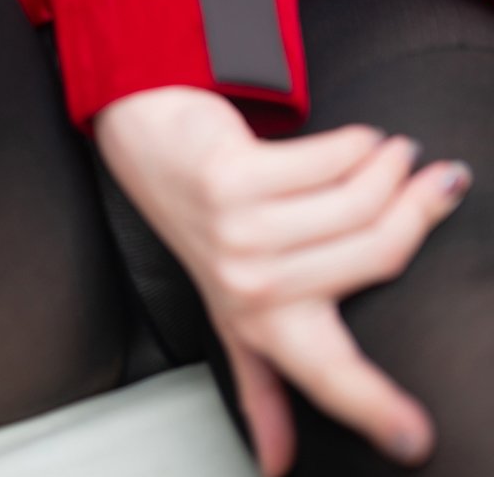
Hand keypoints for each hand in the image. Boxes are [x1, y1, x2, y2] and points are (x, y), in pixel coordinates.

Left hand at [91, 85, 471, 474]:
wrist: (147, 146)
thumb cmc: (205, 228)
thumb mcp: (232, 314)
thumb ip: (261, 387)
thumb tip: (277, 464)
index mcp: (265, 329)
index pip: (330, 380)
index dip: (377, 411)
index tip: (416, 441)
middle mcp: (253, 289)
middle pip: (378, 253)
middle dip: (421, 208)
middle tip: (439, 182)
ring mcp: (241, 234)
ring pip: (359, 200)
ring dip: (391, 166)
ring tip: (397, 153)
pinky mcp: (235, 179)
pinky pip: (331, 159)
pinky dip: (358, 143)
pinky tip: (362, 140)